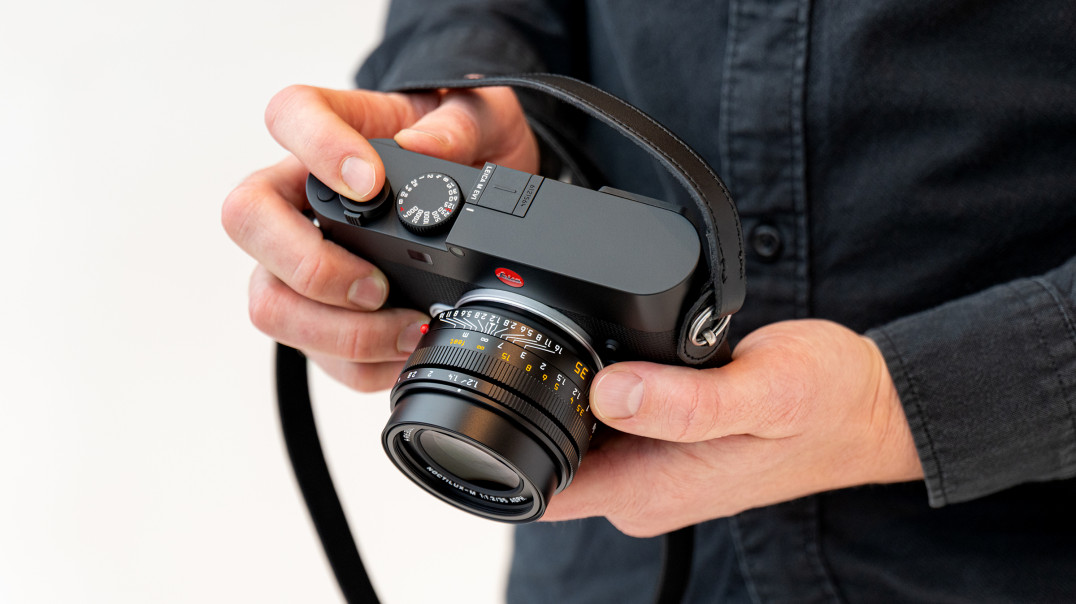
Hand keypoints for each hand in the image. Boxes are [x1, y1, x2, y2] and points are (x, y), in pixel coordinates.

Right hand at [222, 85, 537, 390]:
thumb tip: (422, 151)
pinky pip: (318, 354)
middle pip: (247, 219)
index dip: (316, 148)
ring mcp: (300, 261)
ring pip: (269, 301)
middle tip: (376, 284)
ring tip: (405, 327)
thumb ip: (457, 127)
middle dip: (309, 265)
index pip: (291, 114)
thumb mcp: (482, 120)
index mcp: (334, 132)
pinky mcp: (321, 316)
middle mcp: (300, 196)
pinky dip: (363, 363)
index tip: (369, 183)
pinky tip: (407, 349)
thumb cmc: (467, 146)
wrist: (488, 190)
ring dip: (336, 330)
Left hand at [542, 319, 923, 536]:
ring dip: (572, 397)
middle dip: (538, 407)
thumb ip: (686, 403)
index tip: (509, 389)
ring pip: (578, 438)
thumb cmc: (827, 402)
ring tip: (604, 349)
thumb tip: (608, 393)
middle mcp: (644, 490)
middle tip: (556, 343)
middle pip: (551, 458)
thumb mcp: (764, 394)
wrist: (867, 405)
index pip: (547, 489)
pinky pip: (610, 425)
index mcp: (653, 490)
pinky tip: (626, 358)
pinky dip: (603, 392)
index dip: (510, 447)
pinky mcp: (665, 446)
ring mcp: (654, 471)